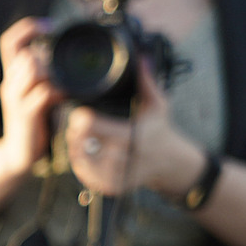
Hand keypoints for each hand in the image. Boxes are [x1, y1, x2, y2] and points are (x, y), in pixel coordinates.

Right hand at [0, 18, 60, 170]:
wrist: (18, 155)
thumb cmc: (33, 122)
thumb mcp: (35, 93)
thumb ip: (44, 74)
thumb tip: (64, 57)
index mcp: (12, 77)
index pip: (9, 41)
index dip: (28, 28)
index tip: (49, 28)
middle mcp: (10, 84)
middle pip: (26, 54)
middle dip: (47, 59)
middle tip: (60, 73)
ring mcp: (15, 99)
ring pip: (33, 68)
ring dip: (53, 73)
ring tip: (62, 86)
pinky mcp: (25, 114)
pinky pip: (44, 92)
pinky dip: (58, 91)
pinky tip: (64, 98)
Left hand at [62, 59, 194, 200]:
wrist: (170, 164)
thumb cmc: (161, 130)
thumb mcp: (158, 104)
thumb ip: (146, 82)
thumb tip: (140, 58)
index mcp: (137, 137)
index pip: (98, 128)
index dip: (83, 120)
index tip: (79, 113)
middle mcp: (128, 159)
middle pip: (86, 145)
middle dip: (77, 133)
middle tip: (76, 124)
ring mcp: (119, 176)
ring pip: (82, 162)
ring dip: (75, 148)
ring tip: (78, 137)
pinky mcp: (113, 187)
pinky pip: (86, 177)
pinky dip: (80, 164)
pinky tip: (82, 153)